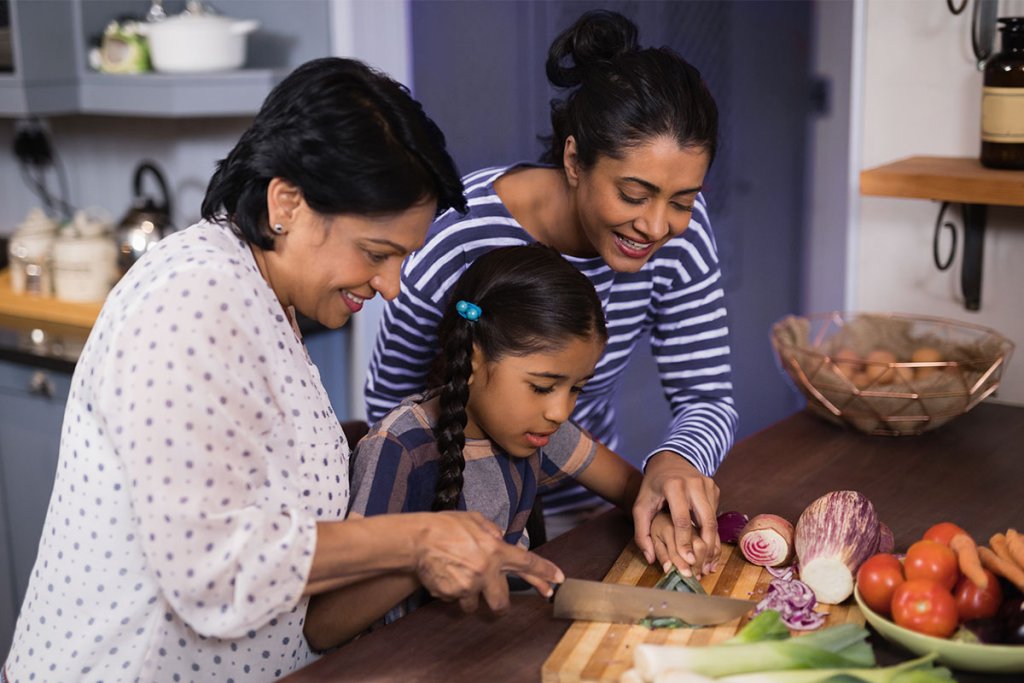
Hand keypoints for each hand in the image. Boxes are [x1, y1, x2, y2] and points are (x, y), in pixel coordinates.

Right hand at [413, 511, 564, 612]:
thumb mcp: (474, 520)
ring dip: (469, 598)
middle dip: (499, 605)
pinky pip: (455, 600)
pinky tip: (443, 576)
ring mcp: (468, 586)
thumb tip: (500, 539)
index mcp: (495, 550)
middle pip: (501, 602)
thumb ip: (491, 531)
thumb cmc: (444, 526)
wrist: (416, 539)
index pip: (527, 563)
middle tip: (494, 601)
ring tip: (456, 579)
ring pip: (474, 605)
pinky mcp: (452, 595)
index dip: (545, 572)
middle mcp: (486, 571)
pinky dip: (451, 592)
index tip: (558, 580)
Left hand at [632, 451, 719, 577]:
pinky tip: (708, 546)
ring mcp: (707, 485)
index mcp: (673, 486)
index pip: (682, 520)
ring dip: (712, 541)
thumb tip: (651, 558)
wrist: (669, 460)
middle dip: (706, 545)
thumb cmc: (653, 486)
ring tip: (707, 561)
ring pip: (714, 519)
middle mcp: (694, 484)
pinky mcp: (714, 488)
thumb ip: (641, 532)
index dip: (685, 542)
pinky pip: (715, 514)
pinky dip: (712, 531)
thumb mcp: (641, 505)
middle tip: (702, 566)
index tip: (687, 561)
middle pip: (706, 521)